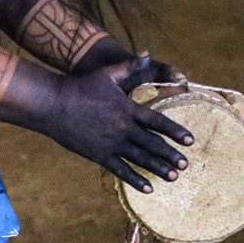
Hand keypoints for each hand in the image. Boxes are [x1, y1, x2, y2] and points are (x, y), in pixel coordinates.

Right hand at [38, 56, 192, 193]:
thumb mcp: (107, 74)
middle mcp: (123, 128)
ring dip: (158, 168)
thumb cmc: (80, 86)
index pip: (158, 121)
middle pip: (153, 144)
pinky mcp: (99, 154)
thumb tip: (147, 54)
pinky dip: (135, 180)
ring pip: (140, 159)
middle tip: (185, 165)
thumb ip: (130, 66)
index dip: (175, 131)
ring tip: (173, 177)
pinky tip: (147, 189)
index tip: (190, 141)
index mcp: (128, 108)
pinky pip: (120, 170)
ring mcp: (111, 143)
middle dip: (171, 155)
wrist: (53, 104)